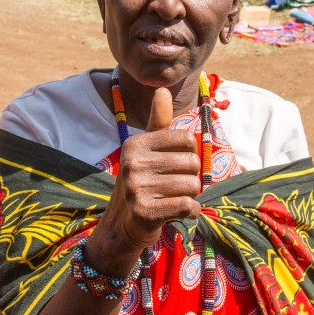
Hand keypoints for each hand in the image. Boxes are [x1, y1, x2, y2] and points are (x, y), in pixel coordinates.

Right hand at [90, 88, 200, 270]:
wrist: (122, 226)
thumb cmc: (142, 183)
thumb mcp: (146, 150)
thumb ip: (158, 121)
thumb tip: (161, 88)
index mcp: (136, 144)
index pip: (186, 139)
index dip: (188, 155)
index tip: (172, 167)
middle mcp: (133, 162)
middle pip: (192, 163)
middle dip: (190, 178)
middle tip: (171, 187)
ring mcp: (136, 187)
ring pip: (192, 186)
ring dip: (189, 196)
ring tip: (170, 200)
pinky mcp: (145, 211)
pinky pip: (188, 206)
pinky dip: (190, 211)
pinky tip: (177, 212)